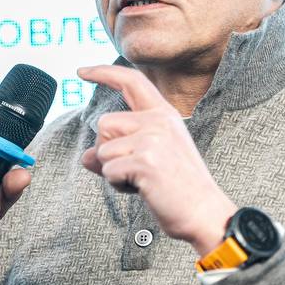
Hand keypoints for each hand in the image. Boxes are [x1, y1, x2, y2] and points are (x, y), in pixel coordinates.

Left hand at [77, 65, 236, 255]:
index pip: (131, 82)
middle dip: (108, 151)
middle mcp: (159, 120)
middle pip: (104, 124)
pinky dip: (118, 184)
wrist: (203, 212)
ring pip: (102, 149)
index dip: (104, 73)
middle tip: (135, 170)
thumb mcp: (149, 160)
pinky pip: (109, 170)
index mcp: (164, 115)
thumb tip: (85, 156)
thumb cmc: (178, 189)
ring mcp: (153, 139)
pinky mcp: (145, 160)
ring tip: (142, 180)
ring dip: (113, 171)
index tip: (81, 72)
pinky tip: (142, 188)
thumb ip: (118, 151)